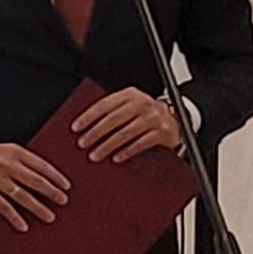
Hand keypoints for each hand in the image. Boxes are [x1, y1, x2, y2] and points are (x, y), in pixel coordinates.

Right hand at [0, 141, 75, 228]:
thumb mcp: (6, 151)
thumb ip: (25, 160)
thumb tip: (48, 178)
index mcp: (15, 152)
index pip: (41, 165)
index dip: (56, 177)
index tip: (67, 186)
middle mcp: (6, 164)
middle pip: (35, 181)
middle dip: (52, 192)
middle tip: (63, 201)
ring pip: (22, 196)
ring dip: (38, 208)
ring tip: (50, 217)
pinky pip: (4, 207)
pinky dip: (15, 218)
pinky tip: (24, 226)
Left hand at [72, 90, 186, 163]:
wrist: (177, 120)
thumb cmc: (146, 114)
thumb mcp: (130, 106)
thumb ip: (112, 111)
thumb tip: (84, 127)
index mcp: (130, 95)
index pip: (104, 104)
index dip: (88, 116)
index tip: (75, 127)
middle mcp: (142, 103)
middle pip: (113, 119)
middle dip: (95, 133)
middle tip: (82, 144)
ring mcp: (154, 118)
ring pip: (125, 133)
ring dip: (107, 146)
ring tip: (94, 155)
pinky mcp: (163, 132)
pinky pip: (140, 144)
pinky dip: (126, 152)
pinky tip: (115, 158)